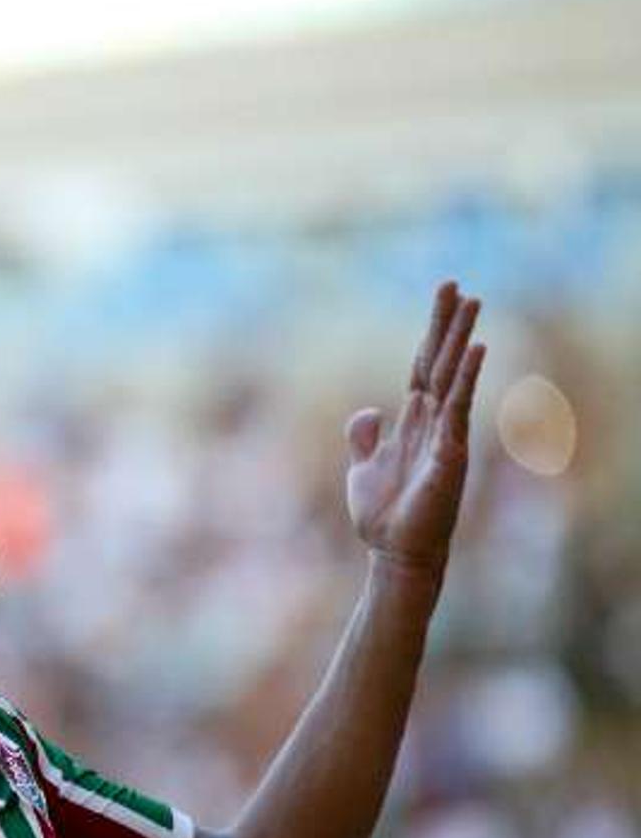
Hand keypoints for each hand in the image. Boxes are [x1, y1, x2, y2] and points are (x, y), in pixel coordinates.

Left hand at [344, 281, 486, 574]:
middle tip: (458, 285)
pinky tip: (475, 351)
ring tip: (473, 303)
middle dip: (447, 325)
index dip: (430, 333)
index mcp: (413, 422)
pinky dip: (465, 380)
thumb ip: (364, 437)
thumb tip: (370, 410)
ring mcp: (444, 436)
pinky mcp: (449, 454)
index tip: (443, 297)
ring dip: (461, 340)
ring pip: (453, 378)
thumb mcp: (362, 468)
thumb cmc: (384, 515)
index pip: (422, 366)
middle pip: (439, 363)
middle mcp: (433, 423)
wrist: (394, 552)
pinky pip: (459, 409)